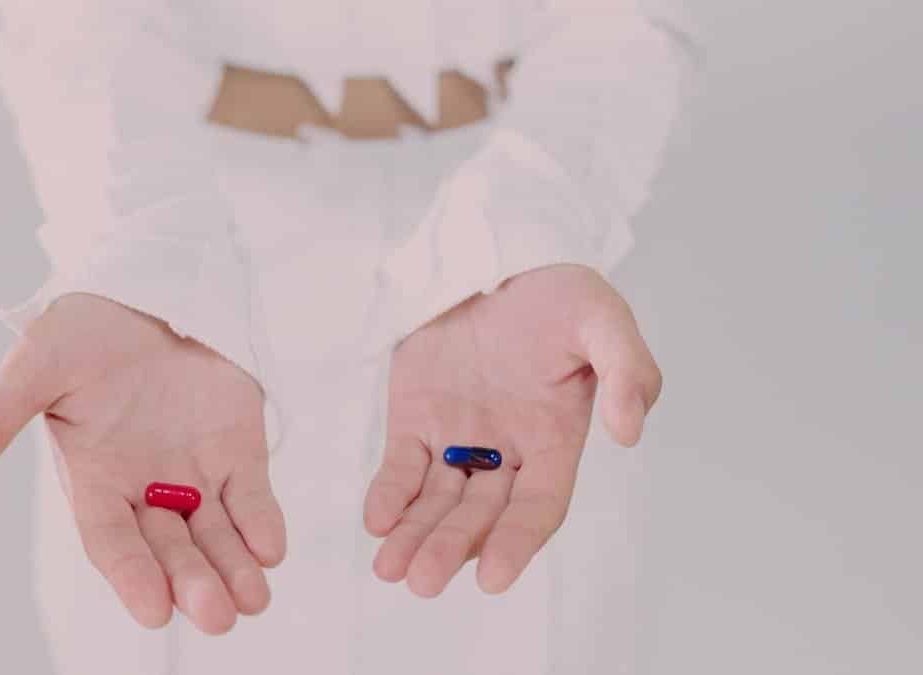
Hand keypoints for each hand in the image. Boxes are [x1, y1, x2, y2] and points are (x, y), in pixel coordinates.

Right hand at [0, 293, 284, 634]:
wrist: (142, 283)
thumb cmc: (80, 330)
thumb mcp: (30, 371)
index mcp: (95, 479)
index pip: (113, 540)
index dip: (132, 575)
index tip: (154, 611)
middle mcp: (146, 486)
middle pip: (170, 548)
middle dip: (193, 582)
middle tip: (218, 617)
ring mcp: (194, 469)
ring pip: (215, 533)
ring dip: (232, 567)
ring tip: (251, 601)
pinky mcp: (235, 447)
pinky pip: (251, 494)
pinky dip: (261, 522)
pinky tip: (270, 550)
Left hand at [364, 264, 660, 596]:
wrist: (497, 250)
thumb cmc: (557, 291)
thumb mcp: (603, 318)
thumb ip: (628, 370)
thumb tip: (629, 432)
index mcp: (554, 439)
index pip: (537, 507)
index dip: (517, 543)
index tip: (493, 578)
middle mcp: (506, 451)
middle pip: (480, 515)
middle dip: (453, 547)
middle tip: (423, 582)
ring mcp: (457, 437)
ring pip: (436, 501)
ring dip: (415, 536)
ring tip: (390, 570)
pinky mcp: (416, 418)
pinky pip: (400, 466)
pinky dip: (388, 495)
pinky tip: (376, 520)